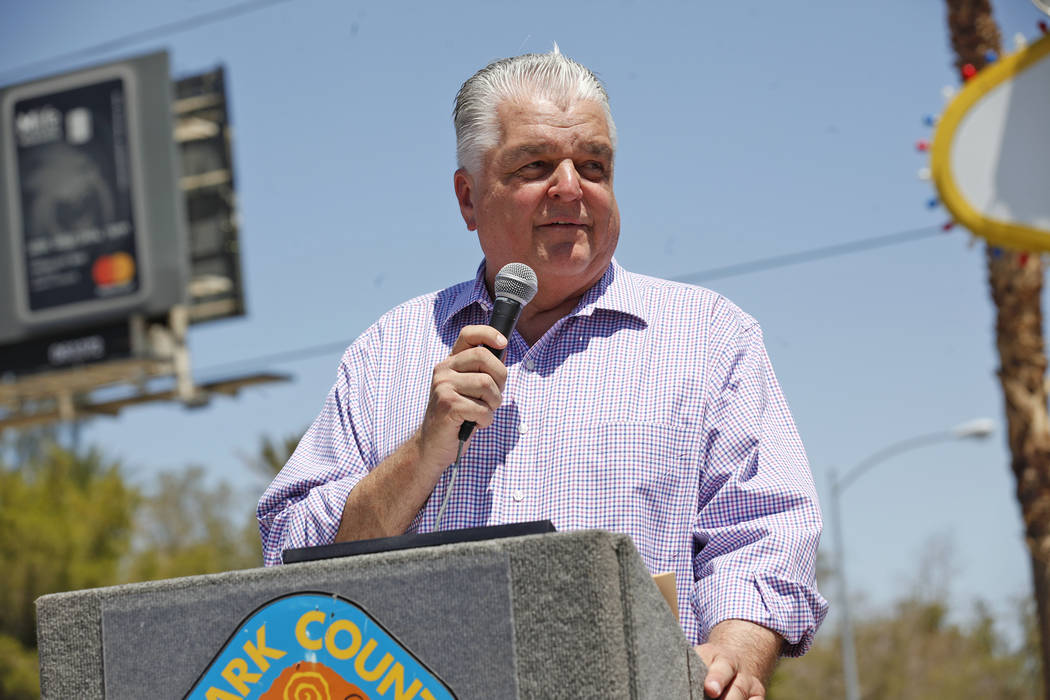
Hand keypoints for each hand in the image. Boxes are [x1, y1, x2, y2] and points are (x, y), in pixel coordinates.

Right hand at [414, 325, 507, 469]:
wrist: (433, 444)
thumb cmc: (457, 416)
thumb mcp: (469, 388)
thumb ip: (483, 369)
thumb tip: (503, 348)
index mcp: (450, 363)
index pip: (468, 334)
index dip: (488, 334)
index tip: (503, 342)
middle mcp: (444, 370)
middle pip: (484, 357)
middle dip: (500, 379)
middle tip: (493, 396)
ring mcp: (443, 387)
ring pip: (486, 384)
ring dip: (493, 404)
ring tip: (483, 412)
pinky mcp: (447, 405)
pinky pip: (481, 408)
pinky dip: (486, 419)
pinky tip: (476, 423)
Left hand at [694, 620, 781, 699]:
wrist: (735, 660)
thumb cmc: (707, 661)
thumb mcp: (699, 656)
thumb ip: (688, 663)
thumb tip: (658, 670)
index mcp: (721, 658)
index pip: (721, 667)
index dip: (716, 678)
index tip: (710, 689)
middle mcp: (739, 672)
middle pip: (736, 688)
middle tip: (714, 697)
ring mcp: (750, 686)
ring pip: (744, 699)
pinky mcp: (758, 697)